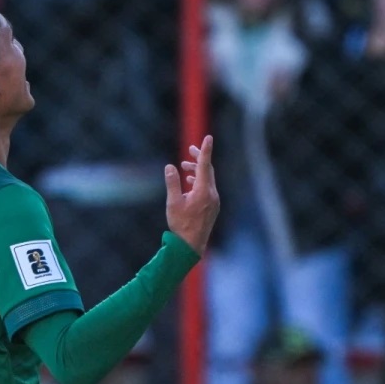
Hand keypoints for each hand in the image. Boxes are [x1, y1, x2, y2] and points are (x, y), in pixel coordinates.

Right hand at [164, 135, 219, 254]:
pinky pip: (208, 188)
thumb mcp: (173, 203)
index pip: (204, 165)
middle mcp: (212, 194)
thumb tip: (170, 167)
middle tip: (189, 149)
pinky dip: (200, 181)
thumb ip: (172, 183)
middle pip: (208, 170)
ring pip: (208, 180)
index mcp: (203, 191)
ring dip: (197, 171)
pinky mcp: (212, 207)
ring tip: (184, 168)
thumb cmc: (181, 225)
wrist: (191, 245)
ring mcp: (214, 201)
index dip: (204, 150)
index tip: (207, 137)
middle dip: (198, 159)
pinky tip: (190, 183)